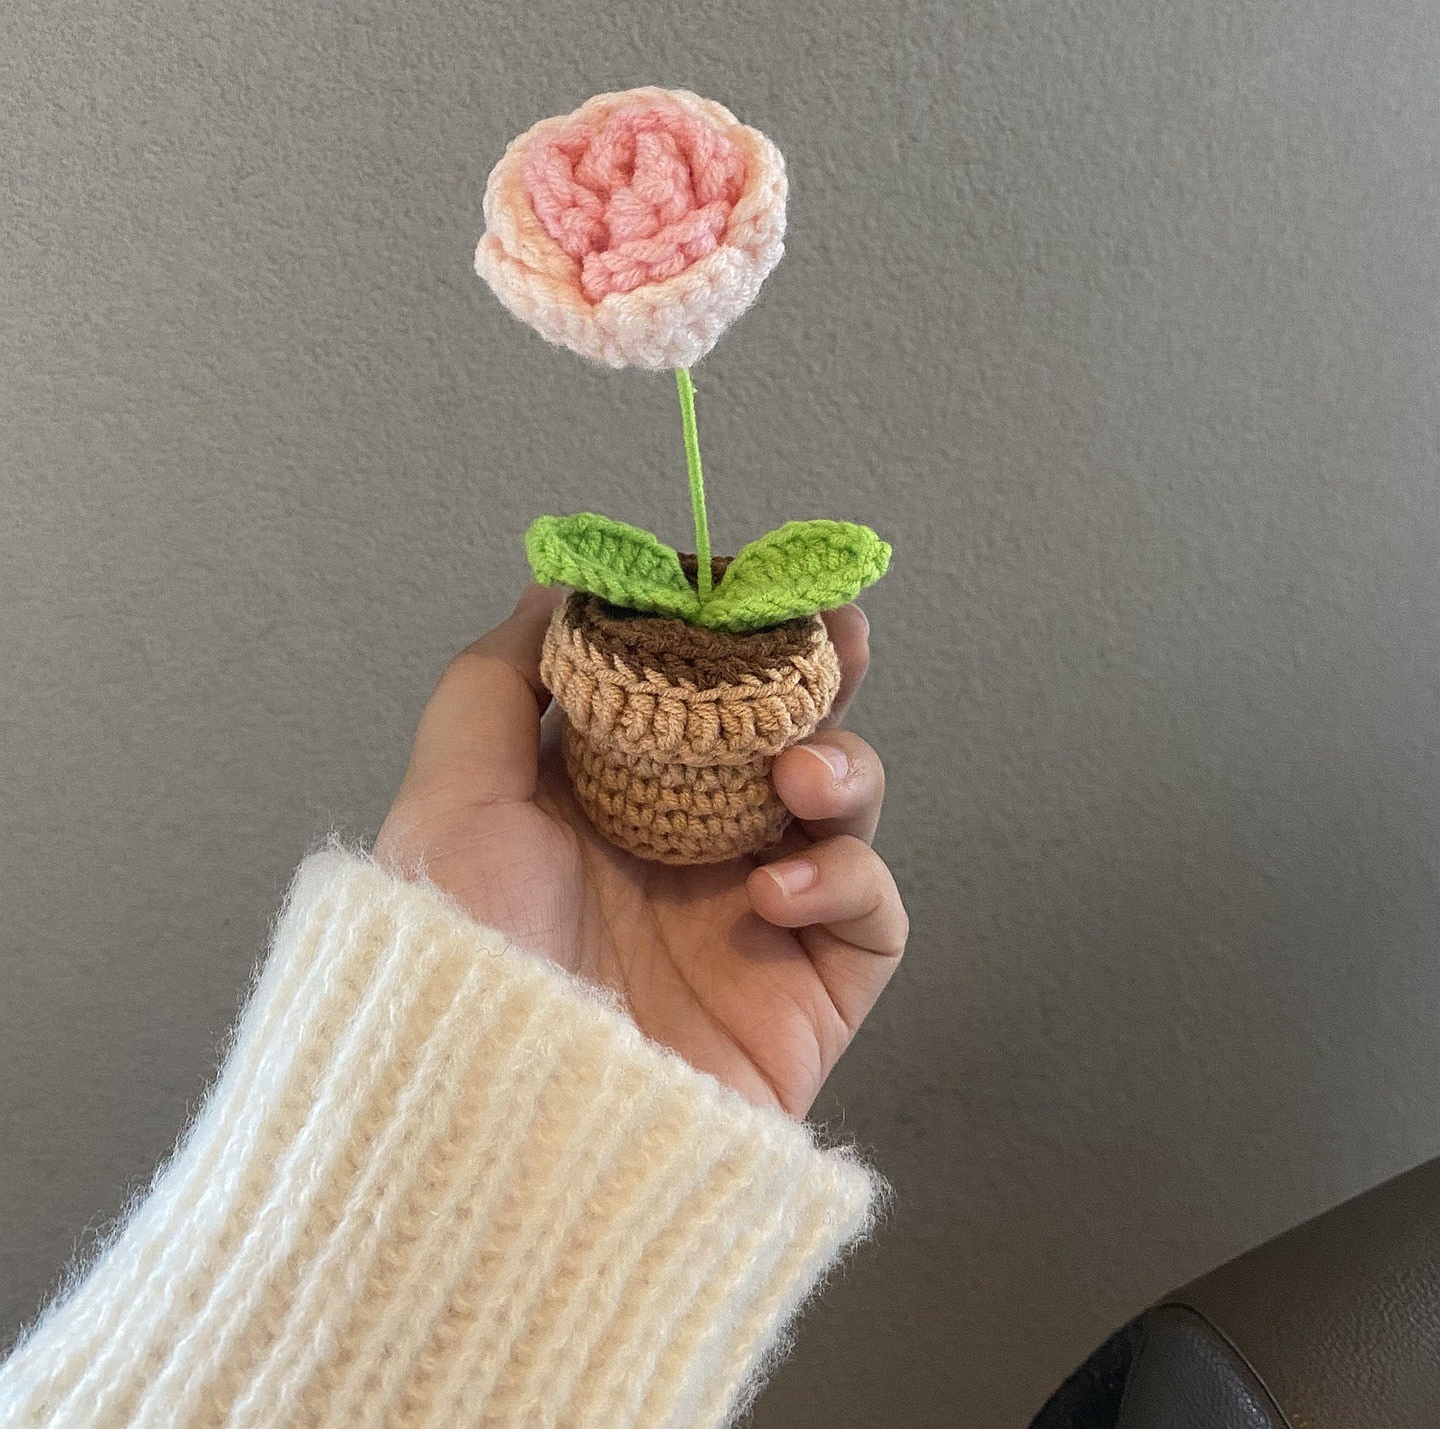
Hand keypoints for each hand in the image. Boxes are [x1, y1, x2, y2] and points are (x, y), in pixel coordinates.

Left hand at [374, 584, 907, 1117]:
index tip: (747, 581)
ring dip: (839, 766)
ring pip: (839, 809)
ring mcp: (750, 923)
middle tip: (838, 632)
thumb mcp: (449, 802)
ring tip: (798, 777)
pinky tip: (777, 897)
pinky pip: (867, 914)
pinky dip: (845, 881)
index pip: (683, 692)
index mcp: (598, 802)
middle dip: (815, 674)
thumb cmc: (458, 967)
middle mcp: (680, 853)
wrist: (498, 1147)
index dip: (725, 630)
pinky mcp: (806, 995)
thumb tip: (556, 587)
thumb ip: (498, 683)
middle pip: (777, 734)